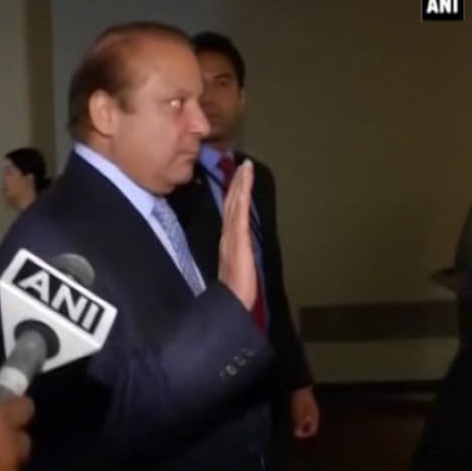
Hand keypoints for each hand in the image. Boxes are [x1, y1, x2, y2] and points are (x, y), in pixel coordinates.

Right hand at [218, 160, 255, 309]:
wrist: (230, 305)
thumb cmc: (232, 295)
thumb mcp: (233, 275)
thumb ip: (231, 263)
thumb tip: (230, 258)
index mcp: (227, 243)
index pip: (230, 215)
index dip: (232, 196)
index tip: (235, 179)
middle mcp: (227, 235)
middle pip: (232, 204)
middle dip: (236, 184)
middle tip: (240, 164)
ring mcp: (232, 235)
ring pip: (235, 203)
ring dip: (240, 184)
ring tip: (244, 167)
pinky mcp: (238, 237)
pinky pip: (240, 211)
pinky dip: (241, 194)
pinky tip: (244, 181)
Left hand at [290, 387, 319, 438]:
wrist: (298, 386)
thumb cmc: (299, 401)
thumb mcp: (298, 414)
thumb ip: (299, 425)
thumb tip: (297, 434)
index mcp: (314, 417)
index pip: (312, 431)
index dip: (304, 434)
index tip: (296, 434)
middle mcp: (314, 414)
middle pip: (310, 426)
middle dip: (302, 429)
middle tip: (294, 429)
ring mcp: (311, 409)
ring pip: (307, 421)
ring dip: (301, 423)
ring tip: (293, 422)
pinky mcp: (306, 404)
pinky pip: (305, 415)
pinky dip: (300, 418)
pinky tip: (294, 415)